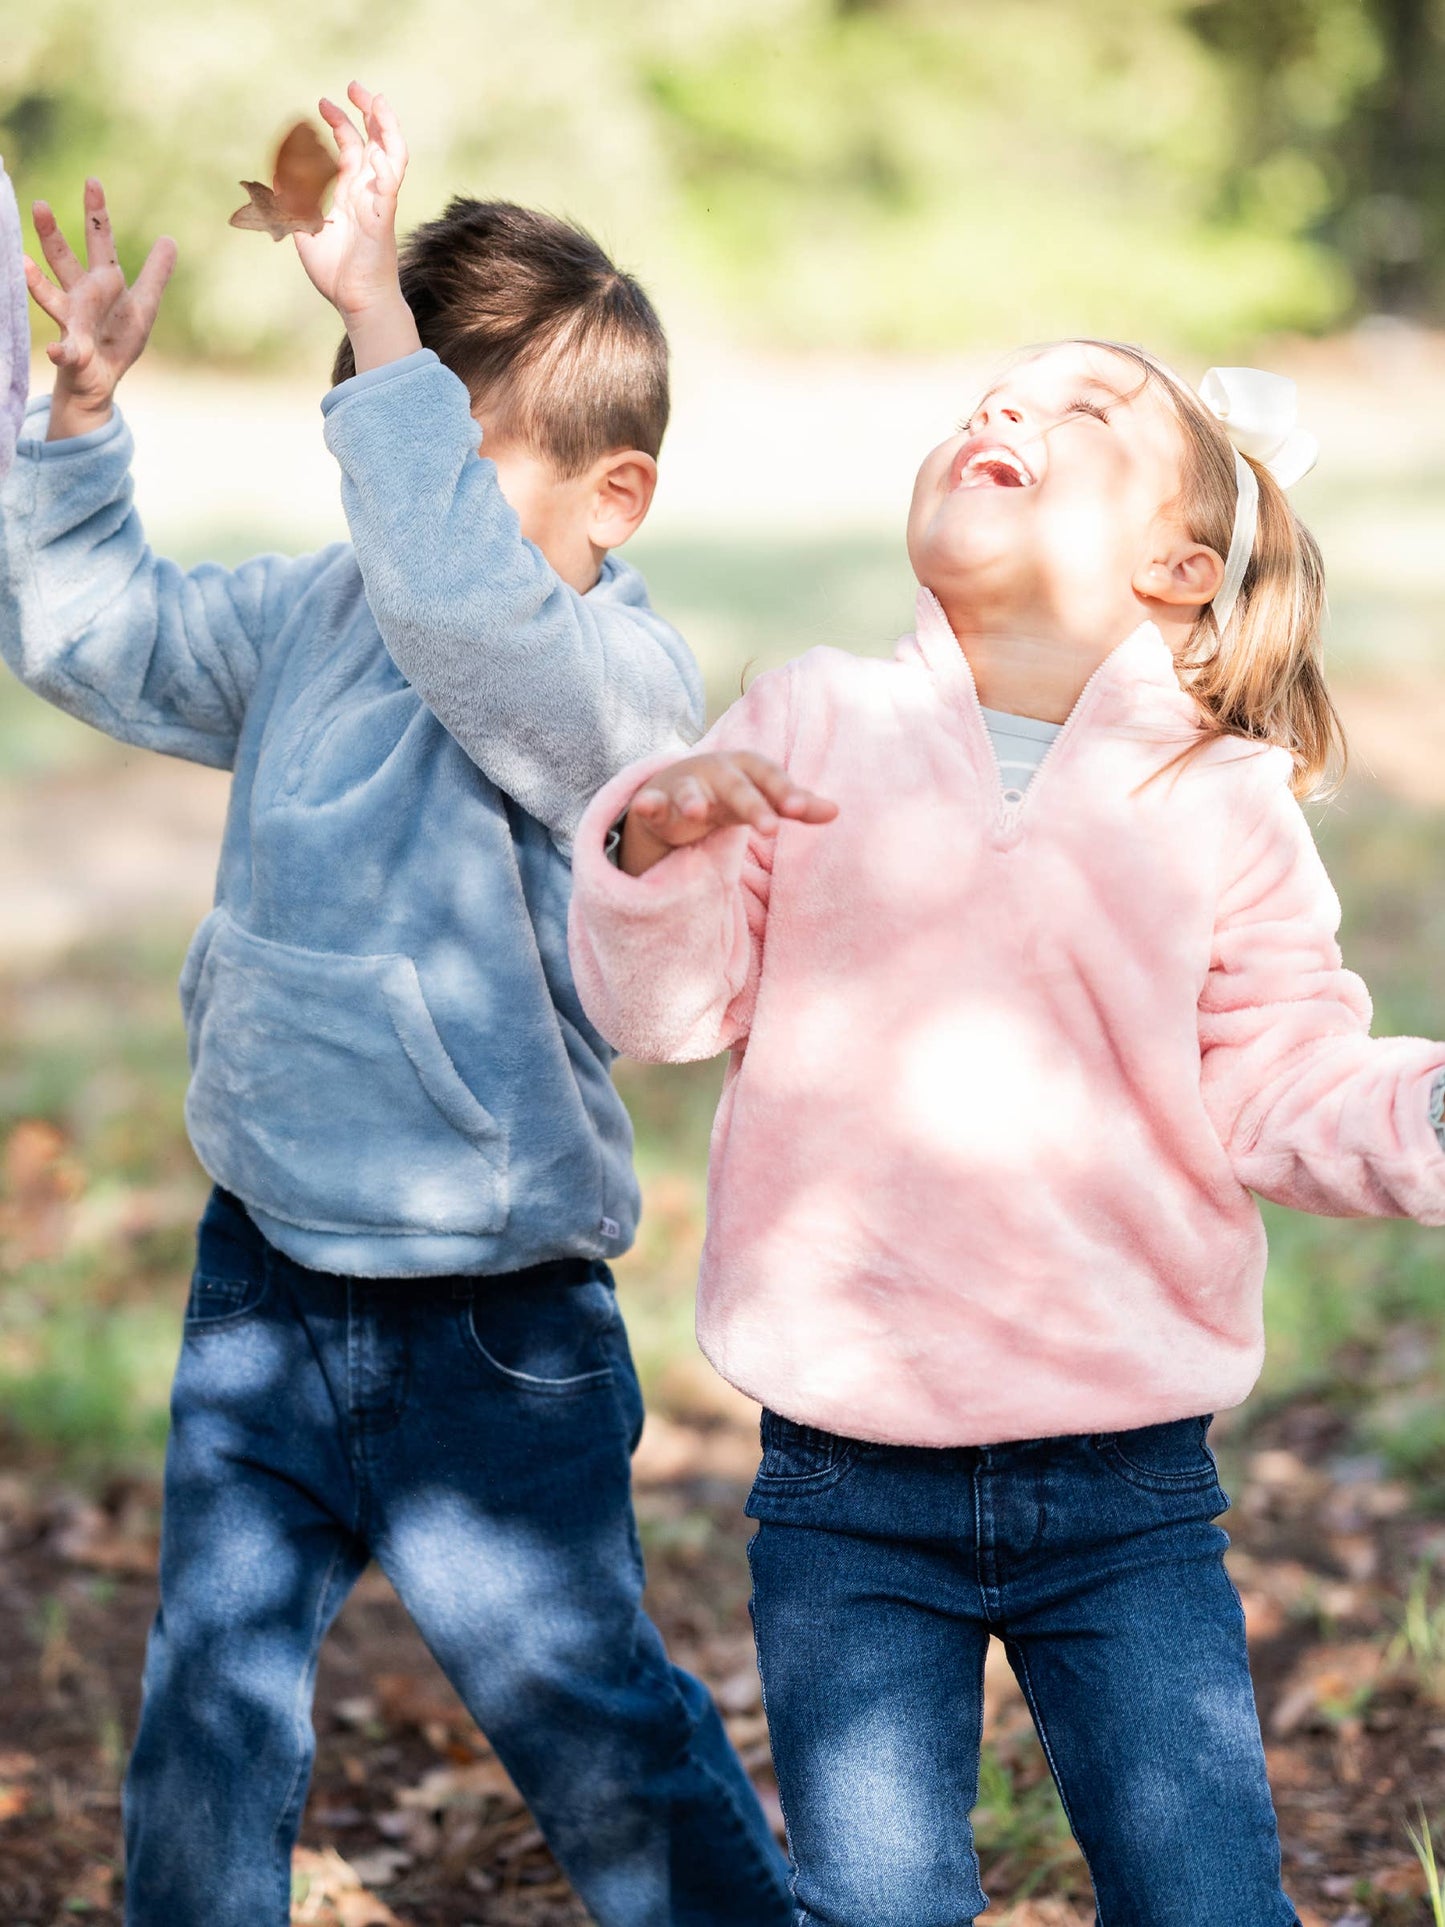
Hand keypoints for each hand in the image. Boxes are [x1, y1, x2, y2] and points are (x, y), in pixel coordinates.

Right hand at [24, 180, 175, 440]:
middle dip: (51, 235)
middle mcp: (80, 296)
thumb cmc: (117, 339)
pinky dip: (60, 351)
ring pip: (51, 298)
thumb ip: (155, 273)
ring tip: (22, 265)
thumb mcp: (144, 305)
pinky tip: (55, 351)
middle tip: (40, 205)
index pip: (98, 241)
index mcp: (101, 282)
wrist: (99, 380)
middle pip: (64, 260)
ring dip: (35, 282)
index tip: (92, 180)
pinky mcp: (73, 354)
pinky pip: (65, 352)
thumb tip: (169, 239)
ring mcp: (72, 323)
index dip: (97, 213)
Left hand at [294, 81, 420, 371]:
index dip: (340, 123)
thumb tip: (270, 182)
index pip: (351, 149)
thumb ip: (290, 204)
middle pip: (375, 143)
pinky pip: (389, 190)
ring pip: (392, 158)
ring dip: (386, 129)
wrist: (355, 304)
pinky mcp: (383, 221)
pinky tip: (378, 153)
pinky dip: (386, 170)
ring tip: (376, 103)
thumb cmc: (336, 274)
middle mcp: (368, 194)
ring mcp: (379, 205)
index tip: (323, 103)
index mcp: (352, 194)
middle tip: (355, 86)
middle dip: (367, 113)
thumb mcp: (303, 229)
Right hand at [619, 752, 837, 875]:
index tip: (802, 811)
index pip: (771, 778)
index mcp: (748, 768)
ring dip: (692, 800)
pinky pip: (653, 803)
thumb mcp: (764, 797)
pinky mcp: (659, 802)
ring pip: (690, 792)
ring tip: (697, 812)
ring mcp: (687, 786)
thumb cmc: (734, 792)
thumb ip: (796, 804)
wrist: (682, 786)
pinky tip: (645, 807)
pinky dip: (649, 804)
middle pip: (736, 787)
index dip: (786, 794)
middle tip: (771, 830)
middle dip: (752, 805)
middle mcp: (718, 773)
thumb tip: (836, 812)